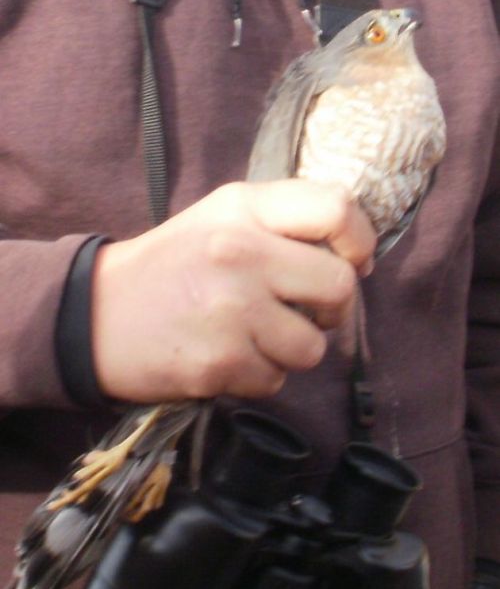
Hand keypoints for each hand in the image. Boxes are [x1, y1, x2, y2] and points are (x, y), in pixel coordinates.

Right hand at [91, 180, 374, 402]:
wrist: (95, 315)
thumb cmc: (171, 264)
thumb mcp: (221, 218)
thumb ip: (283, 224)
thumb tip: (352, 259)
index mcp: (244, 208)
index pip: (336, 209)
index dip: (359, 241)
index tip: (352, 263)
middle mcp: (241, 252)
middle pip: (340, 288)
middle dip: (332, 309)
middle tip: (305, 312)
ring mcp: (231, 310)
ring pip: (312, 347)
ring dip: (290, 349)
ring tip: (253, 336)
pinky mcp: (219, 363)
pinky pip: (275, 381)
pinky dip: (258, 375)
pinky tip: (226, 357)